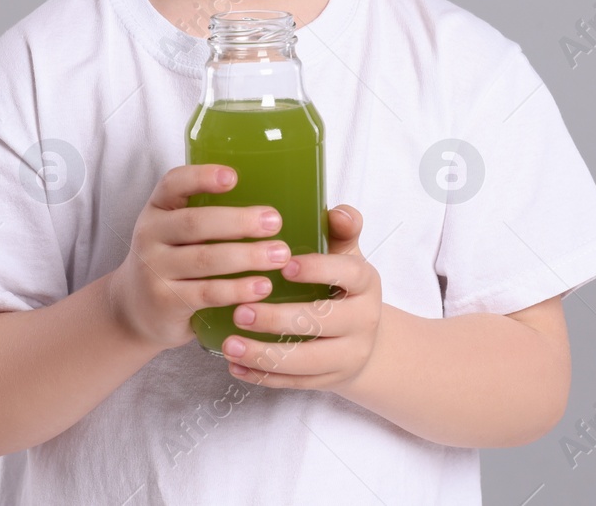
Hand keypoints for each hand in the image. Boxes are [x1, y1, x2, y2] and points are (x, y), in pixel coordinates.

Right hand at [105, 164, 291, 351]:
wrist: (135, 310)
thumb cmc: (171, 261)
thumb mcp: (174, 232)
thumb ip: (205, 216)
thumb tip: (266, 207)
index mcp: (156, 210)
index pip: (173, 184)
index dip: (202, 177)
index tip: (233, 177)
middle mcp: (149, 236)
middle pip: (195, 223)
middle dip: (239, 221)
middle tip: (274, 221)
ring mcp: (154, 270)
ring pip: (205, 259)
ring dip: (247, 256)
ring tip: (279, 255)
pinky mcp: (166, 302)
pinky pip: (207, 293)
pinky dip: (238, 289)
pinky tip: (262, 286)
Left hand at [220, 204, 381, 390]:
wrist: (365, 338)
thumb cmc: (343, 286)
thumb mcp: (346, 256)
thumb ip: (340, 231)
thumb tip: (336, 211)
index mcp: (366, 283)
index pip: (348, 274)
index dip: (318, 269)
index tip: (284, 266)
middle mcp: (363, 320)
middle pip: (321, 322)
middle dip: (278, 319)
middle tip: (240, 310)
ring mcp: (347, 355)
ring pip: (306, 361)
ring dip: (264, 355)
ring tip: (229, 345)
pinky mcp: (330, 381)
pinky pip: (294, 383)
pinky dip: (262, 377)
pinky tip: (235, 366)